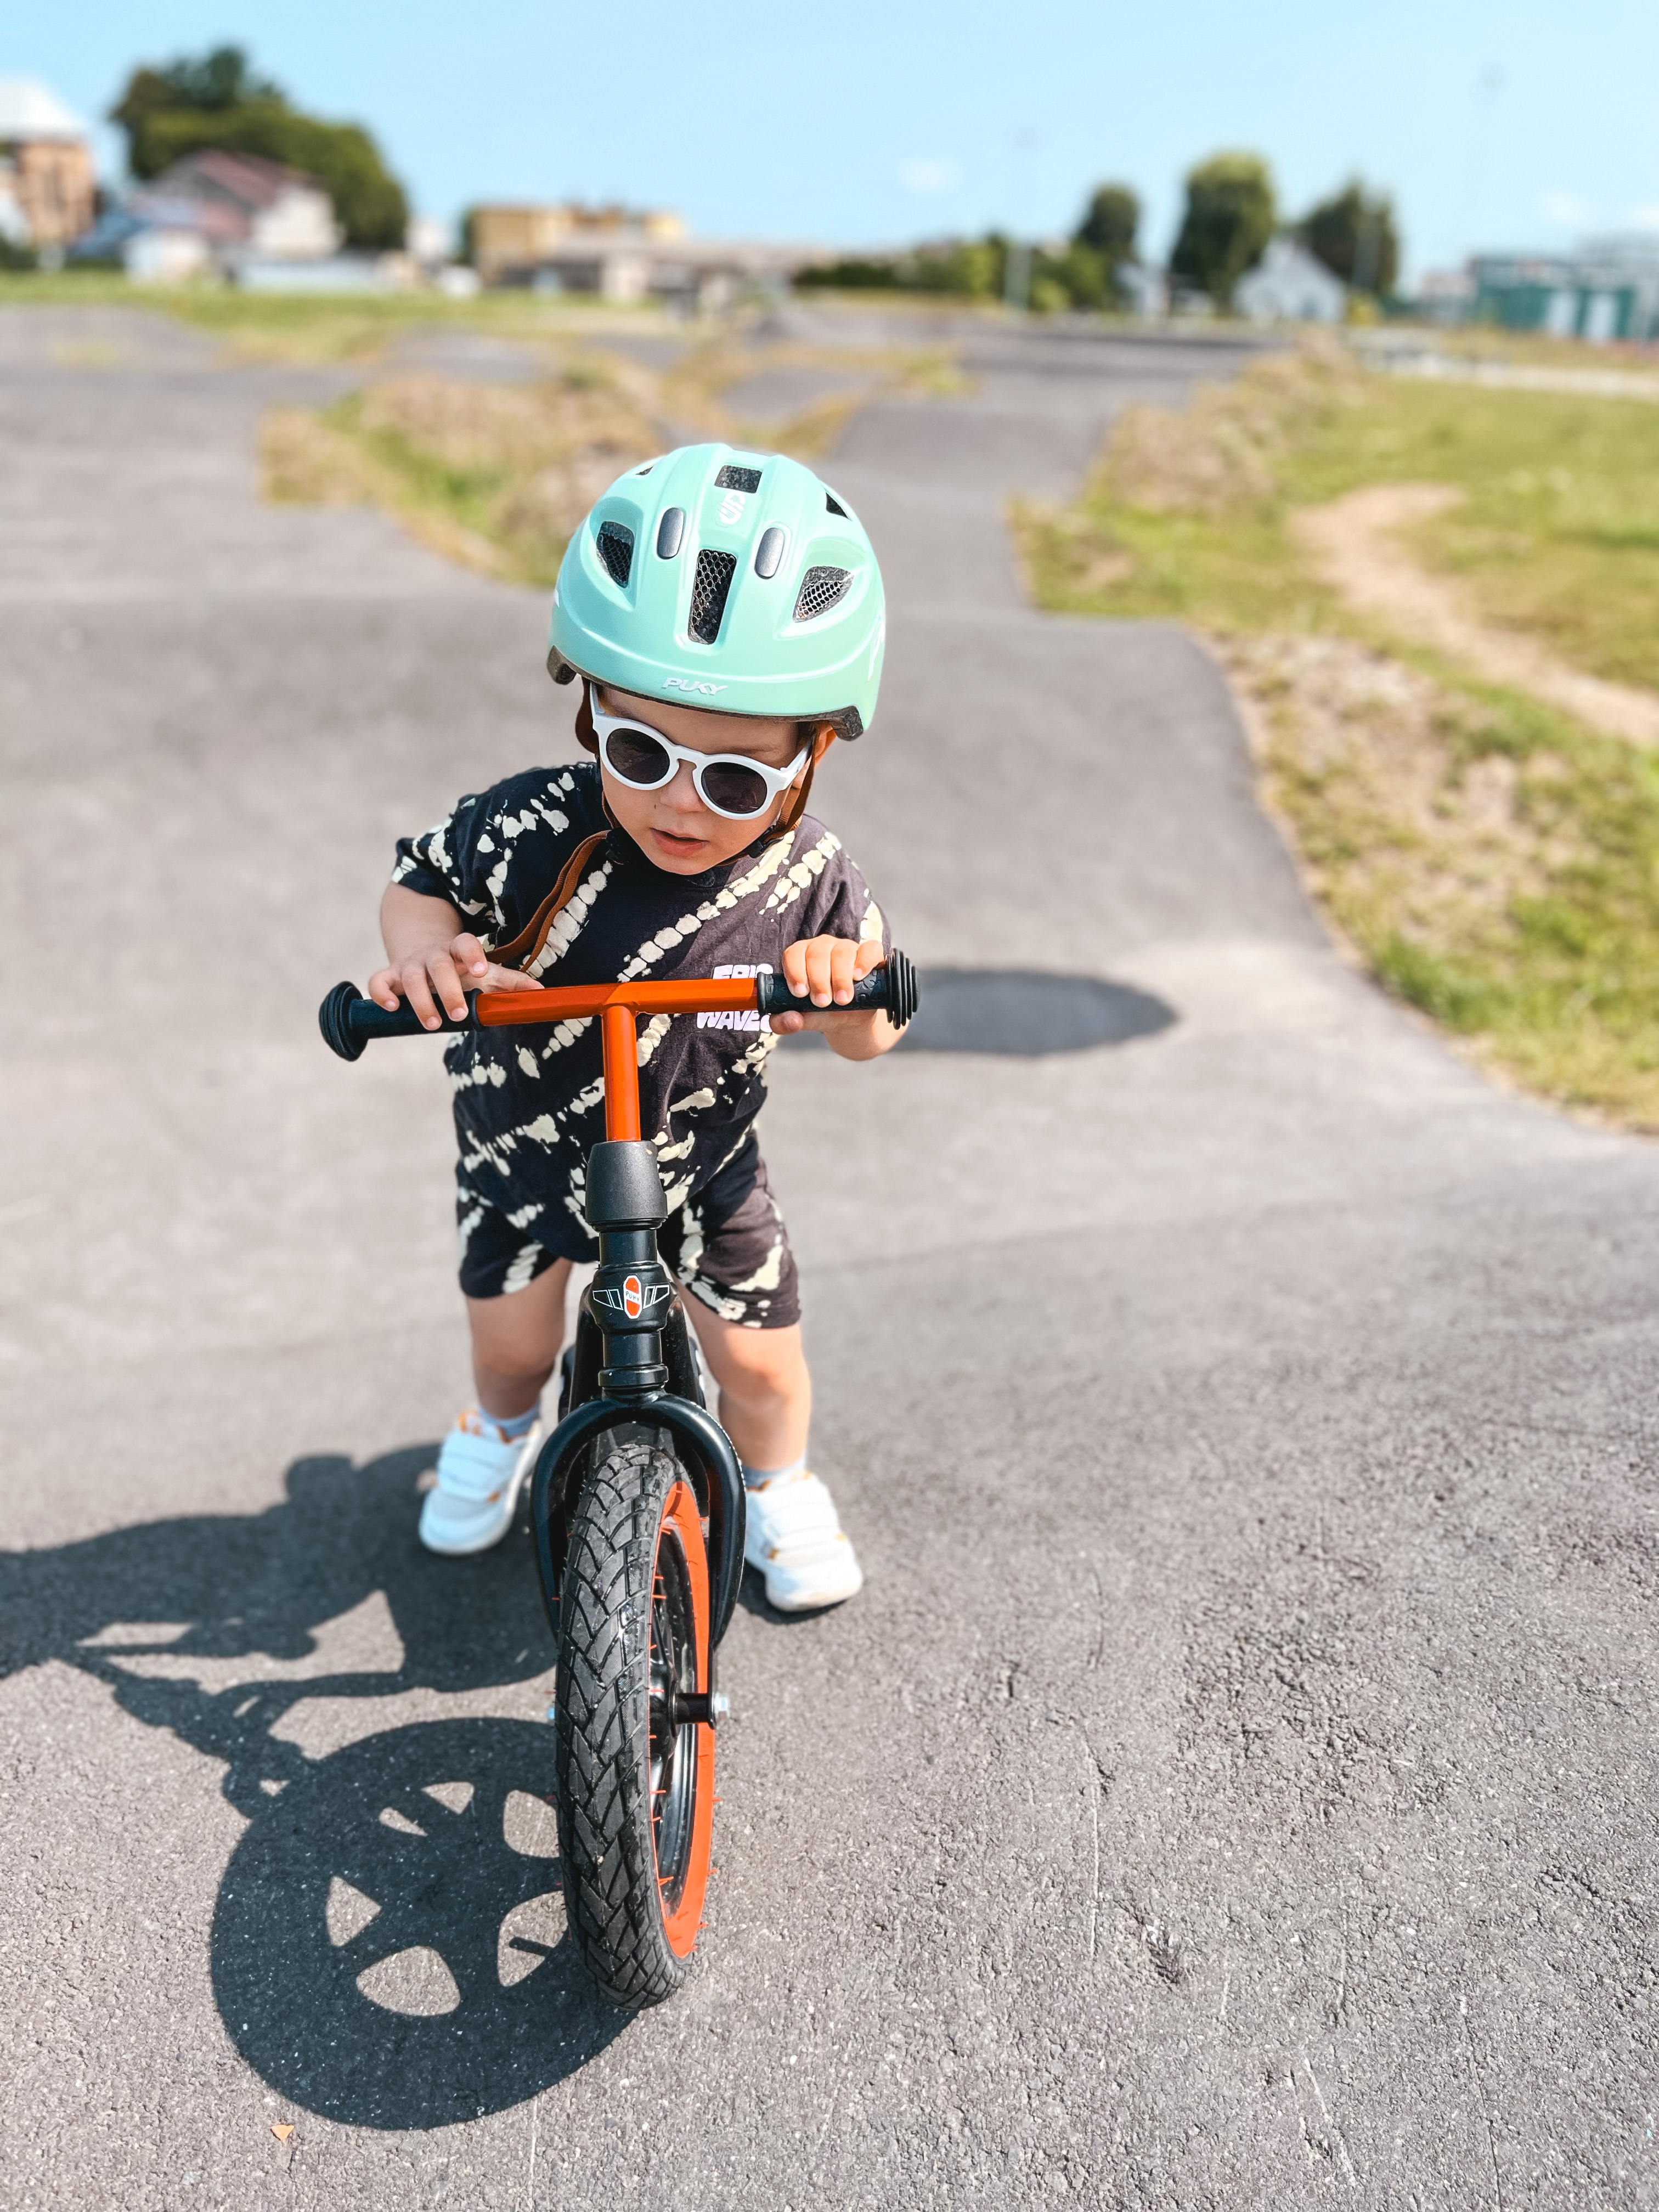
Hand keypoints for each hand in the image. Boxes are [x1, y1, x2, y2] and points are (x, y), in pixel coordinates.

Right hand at [367, 932, 543, 1031]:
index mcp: (459, 950)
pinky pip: (378, 981)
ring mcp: (409, 965)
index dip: (472, 954)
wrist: (421, 948)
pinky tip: (392, 1008)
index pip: (466, 943)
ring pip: (410, 977)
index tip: (482, 970)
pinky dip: (381, 993)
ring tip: (433, 1023)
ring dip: (421, 1000)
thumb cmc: (462, 968)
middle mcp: (434, 955)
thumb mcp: (486, 971)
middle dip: (448, 989)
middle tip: (458, 1015)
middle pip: (438, 965)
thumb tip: (542, 993)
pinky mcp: (389, 975)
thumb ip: (512, 982)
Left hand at [767, 935, 885, 1034]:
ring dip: (840, 977)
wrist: (852, 1019)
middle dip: (818, 980)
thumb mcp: (805, 1019)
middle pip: (817, 953)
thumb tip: (789, 1020)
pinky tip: (859, 976)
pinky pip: (870, 949)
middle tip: (822, 1002)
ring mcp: (848, 948)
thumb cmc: (825, 1012)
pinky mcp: (870, 954)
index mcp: (802, 957)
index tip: (800, 993)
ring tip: (842, 1000)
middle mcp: (823, 948)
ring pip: (842, 952)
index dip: (795, 972)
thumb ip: (787, 1022)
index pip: (793, 954)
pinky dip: (864, 961)